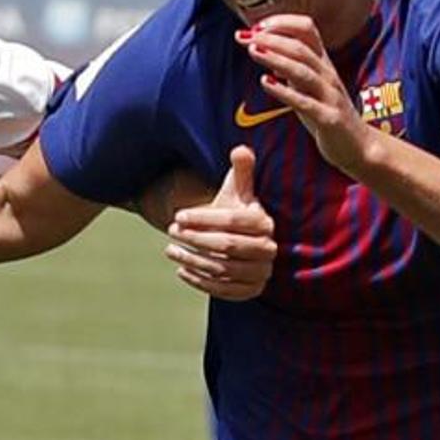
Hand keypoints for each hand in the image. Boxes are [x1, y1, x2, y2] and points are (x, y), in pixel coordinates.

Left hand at [168, 145, 273, 300]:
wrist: (241, 241)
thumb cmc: (236, 211)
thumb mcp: (238, 190)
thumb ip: (242, 170)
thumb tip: (241, 149)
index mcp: (266, 222)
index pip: (234, 221)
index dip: (204, 218)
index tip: (179, 215)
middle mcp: (269, 249)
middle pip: (228, 246)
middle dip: (196, 239)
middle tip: (172, 231)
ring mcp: (261, 272)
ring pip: (223, 269)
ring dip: (193, 260)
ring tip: (170, 250)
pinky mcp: (252, 291)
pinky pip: (225, 290)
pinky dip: (200, 282)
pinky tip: (181, 270)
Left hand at [237, 16, 372, 176]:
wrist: (358, 146)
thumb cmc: (328, 114)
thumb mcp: (309, 87)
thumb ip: (292, 69)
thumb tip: (268, 52)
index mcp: (323, 64)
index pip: (307, 29)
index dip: (282, 22)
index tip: (256, 25)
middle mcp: (328, 74)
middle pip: (300, 46)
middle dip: (271, 38)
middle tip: (244, 36)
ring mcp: (330, 95)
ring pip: (303, 70)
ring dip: (276, 58)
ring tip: (252, 50)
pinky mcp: (328, 118)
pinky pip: (304, 102)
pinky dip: (284, 91)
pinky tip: (265, 82)